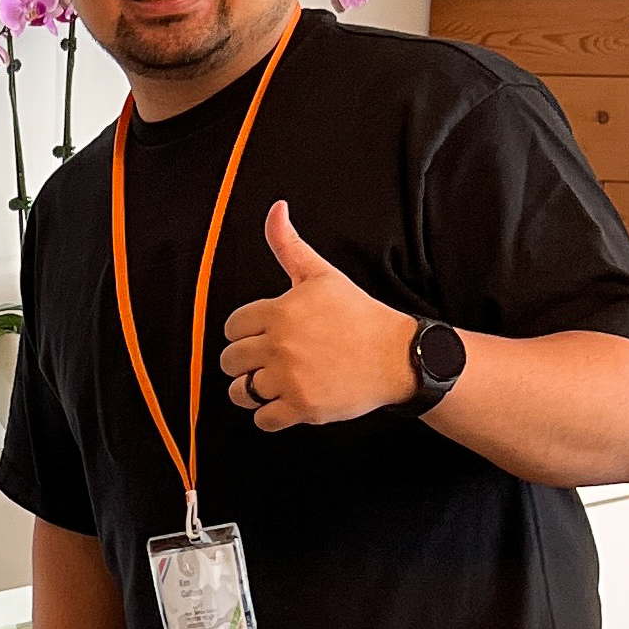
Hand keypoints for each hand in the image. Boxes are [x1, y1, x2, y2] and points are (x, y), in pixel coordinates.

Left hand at [220, 201, 416, 429]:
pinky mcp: (302, 407)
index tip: (265, 336)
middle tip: (270, 361)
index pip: (231, 327)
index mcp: (281, 311)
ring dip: (252, 390)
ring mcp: (291, 378)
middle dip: (245, 362)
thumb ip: (289, 245)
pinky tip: (286, 402)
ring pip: (240, 392)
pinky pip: (262, 419)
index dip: (245, 333)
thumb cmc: (359, 316)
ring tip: (273, 384)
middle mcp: (281, 345)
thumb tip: (275, 209)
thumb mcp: (322, 275)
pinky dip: (270, 415)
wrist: (398, 357)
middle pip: (230, 360)